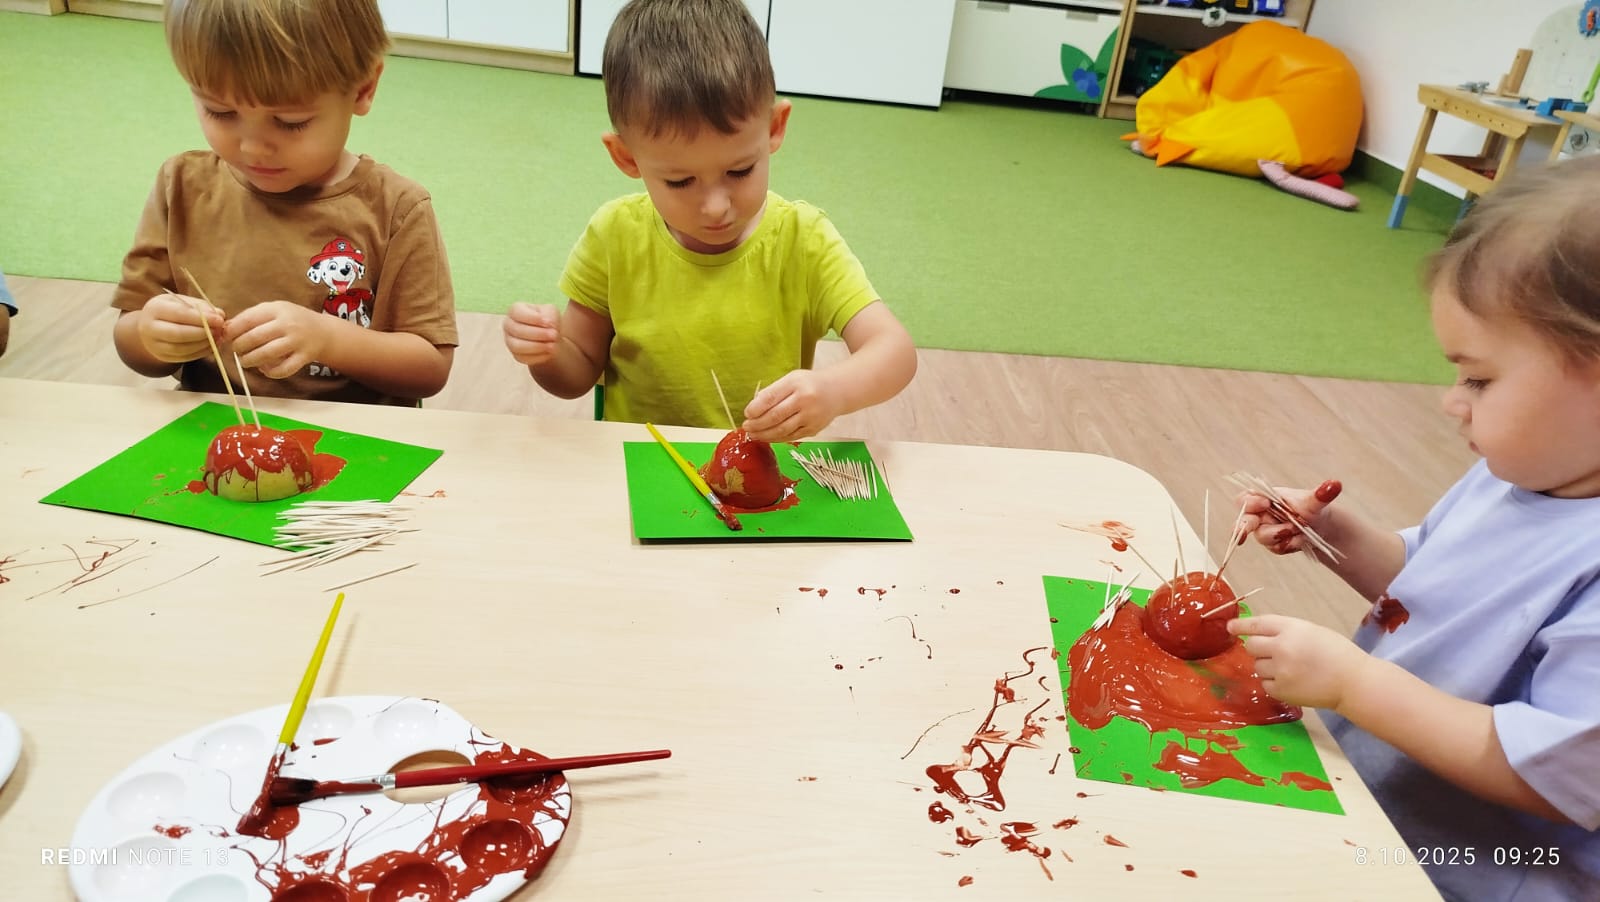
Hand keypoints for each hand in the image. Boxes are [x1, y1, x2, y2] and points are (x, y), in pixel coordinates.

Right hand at [137, 293, 225, 363]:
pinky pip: (184, 358)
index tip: (219, 320)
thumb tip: (220, 315)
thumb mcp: (184, 302)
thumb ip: (202, 307)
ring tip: (218, 337)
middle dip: (202, 333)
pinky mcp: (162, 357)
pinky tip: (212, 346)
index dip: (201, 318)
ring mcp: (154, 345)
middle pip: (178, 334)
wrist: (153, 324)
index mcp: (155, 309)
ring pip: (181, 349)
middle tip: (219, 330)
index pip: (179, 314)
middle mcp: (149, 328)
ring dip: (203, 344)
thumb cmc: (172, 309)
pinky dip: (200, 353)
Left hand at [226, 301, 330, 378]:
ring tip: (246, 361)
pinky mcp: (304, 357)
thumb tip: (224, 329)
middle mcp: (287, 324)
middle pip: (254, 338)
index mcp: (277, 309)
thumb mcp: (274, 311)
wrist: (324, 332)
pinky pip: (283, 369)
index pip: (247, 320)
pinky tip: (265, 369)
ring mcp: (297, 341)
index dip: (232, 331)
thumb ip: (251, 317)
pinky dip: (270, 372)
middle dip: (239, 347)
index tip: (227, 337)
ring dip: (250, 361)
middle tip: (237, 351)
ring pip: (266, 354)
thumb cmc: (292, 320)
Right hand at [503, 303, 561, 366]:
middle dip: (538, 334)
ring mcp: (510, 341)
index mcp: (515, 310)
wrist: (550, 337)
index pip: (516, 312)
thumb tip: (548, 323)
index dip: (532, 318)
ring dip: (537, 346)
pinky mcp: (516, 355)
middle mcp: (509, 325)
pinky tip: (549, 353)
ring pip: (517, 346)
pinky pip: (523, 358)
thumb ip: (550, 314)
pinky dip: (538, 356)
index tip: (548, 323)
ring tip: (553, 345)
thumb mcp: (551, 312)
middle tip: (554, 335)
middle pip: (517, 330)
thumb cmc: (548, 320)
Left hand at [742, 370, 840, 441]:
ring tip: (753, 434)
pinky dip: (776, 439)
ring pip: (782, 430)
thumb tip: (754, 407)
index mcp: (796, 384)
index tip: (747, 414)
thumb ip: (773, 391)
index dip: (756, 408)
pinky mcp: (813, 429)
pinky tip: (767, 437)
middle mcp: (804, 400)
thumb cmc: (809, 384)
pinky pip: (791, 436)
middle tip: (746, 426)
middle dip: (757, 424)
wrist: (837, 392)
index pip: (771, 397)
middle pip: (775, 416)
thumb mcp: (792, 379)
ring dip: (764, 434)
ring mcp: (810, 417)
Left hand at [1227, 614, 1370, 708]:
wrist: (1353, 681)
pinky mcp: (1281, 690)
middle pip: (1251, 646)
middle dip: (1258, 648)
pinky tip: (1291, 682)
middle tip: (1273, 652)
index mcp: (1290, 628)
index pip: (1256, 624)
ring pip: (1257, 666)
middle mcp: (1281, 647)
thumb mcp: (1311, 631)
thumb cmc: (1336, 652)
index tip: (1230, 627)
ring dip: (1267, 667)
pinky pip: (1265, 684)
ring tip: (1290, 669)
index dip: (1240, 625)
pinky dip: (1274, 683)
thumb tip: (1258, 635)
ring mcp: (1280, 670)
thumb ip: (1285, 631)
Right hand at [1236, 479, 1340, 555]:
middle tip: (1244, 533)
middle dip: (1243, 528)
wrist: (1323, 529)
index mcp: (1265, 497)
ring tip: (1298, 530)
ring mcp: (1265, 530)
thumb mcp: (1316, 501)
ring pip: (1262, 537)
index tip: (1266, 504)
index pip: (1245, 498)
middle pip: (1243, 520)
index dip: (1250, 502)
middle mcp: (1261, 514)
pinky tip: (1301, 540)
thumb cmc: (1314, 508)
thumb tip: (1335, 484)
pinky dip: (1289, 545)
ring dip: (1281, 535)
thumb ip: (1320, 495)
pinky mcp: (1273, 544)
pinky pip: (1275, 548)